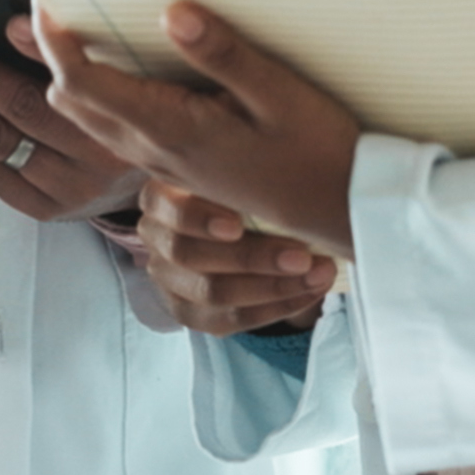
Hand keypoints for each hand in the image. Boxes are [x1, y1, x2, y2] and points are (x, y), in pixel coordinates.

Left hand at [0, 23, 138, 221]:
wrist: (160, 168)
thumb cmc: (128, 101)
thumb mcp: (124, 71)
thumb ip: (82, 49)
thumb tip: (22, 17)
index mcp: (124, 117)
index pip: (70, 80)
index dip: (36, 50)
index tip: (1, 22)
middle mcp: (99, 160)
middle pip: (19, 111)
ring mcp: (69, 190)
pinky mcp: (44, 208)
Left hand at [38, 0, 361, 257]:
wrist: (340, 209)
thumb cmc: (317, 150)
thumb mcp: (281, 95)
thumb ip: (224, 55)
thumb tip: (171, 12)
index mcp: (171, 128)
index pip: (84, 83)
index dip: (55, 41)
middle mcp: (154, 149)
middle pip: (71, 102)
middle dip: (53, 55)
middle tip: (58, 3)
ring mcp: (161, 162)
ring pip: (90, 118)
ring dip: (75, 75)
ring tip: (84, 25)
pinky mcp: (175, 165)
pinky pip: (117, 128)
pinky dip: (102, 94)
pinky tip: (129, 64)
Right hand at [136, 180, 336, 335]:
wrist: (245, 224)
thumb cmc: (245, 185)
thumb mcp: (242, 167)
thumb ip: (252, 165)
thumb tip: (287, 154)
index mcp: (160, 195)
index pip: (168, 209)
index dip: (199, 220)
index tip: (238, 225)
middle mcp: (156, 236)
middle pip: (190, 255)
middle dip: (252, 259)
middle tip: (302, 256)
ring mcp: (168, 278)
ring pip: (211, 293)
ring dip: (272, 287)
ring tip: (318, 274)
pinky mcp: (188, 311)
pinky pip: (228, 320)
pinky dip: (274, 308)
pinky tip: (308, 292)